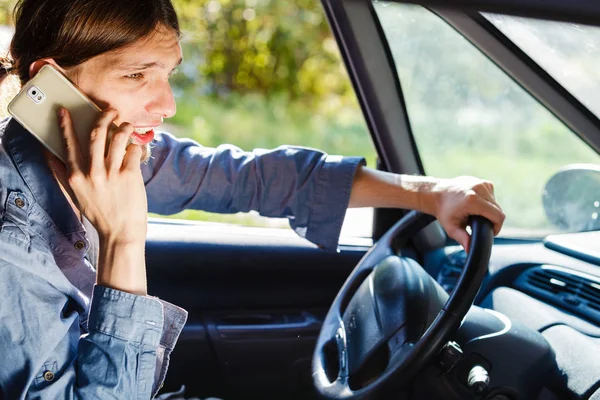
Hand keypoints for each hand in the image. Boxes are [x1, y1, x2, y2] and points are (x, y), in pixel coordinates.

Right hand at [53, 107, 147, 293]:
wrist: (120, 232)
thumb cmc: (100, 213)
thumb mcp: (76, 195)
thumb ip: (64, 175)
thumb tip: (50, 156)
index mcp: (76, 176)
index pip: (69, 144)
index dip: (67, 125)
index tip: (65, 111)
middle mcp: (92, 172)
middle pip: (96, 134)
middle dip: (104, 117)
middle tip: (110, 110)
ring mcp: (112, 173)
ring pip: (117, 138)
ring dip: (123, 128)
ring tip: (126, 126)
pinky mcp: (130, 175)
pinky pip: (133, 150)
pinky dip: (135, 146)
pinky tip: (135, 149)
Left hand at [420, 176, 504, 251]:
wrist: (436, 194)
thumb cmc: (443, 212)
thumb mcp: (451, 227)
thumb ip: (463, 238)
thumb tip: (470, 249)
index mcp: (472, 200)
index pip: (498, 216)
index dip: (497, 227)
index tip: (490, 232)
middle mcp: (479, 189)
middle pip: (498, 210)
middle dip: (492, 219)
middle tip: (479, 224)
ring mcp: (481, 183)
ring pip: (496, 203)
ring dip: (490, 210)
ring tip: (476, 214)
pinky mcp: (482, 181)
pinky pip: (492, 196)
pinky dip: (487, 202)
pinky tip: (476, 205)